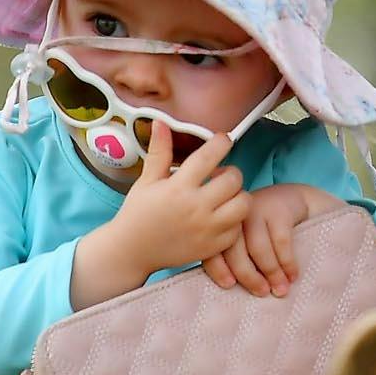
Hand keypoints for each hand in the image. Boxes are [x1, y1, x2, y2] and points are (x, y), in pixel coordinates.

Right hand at [82, 120, 252, 301]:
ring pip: (243, 204)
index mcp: (178, 187)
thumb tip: (161, 122)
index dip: (221, 143)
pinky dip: (234, 221)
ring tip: (224, 197)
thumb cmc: (138, 213)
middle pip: (233, 179)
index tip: (223, 140)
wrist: (131, 252)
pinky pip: (238, 228)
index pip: (209, 156)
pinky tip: (220, 217)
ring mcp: (206, 229)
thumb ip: (159, 151)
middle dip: (230, 172)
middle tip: (218, 175)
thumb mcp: (147, 180)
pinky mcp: (212, 247)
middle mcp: (195, 207)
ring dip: (238, 196)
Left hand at [205, 184, 339, 295]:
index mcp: (221, 225)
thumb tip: (235, 292)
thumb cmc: (265, 230)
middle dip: (248, 276)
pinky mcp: (279, 209)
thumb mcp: (247, 239)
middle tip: (262, 293)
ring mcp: (257, 210)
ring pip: (258, 248)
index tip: (229, 285)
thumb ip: (237, 258)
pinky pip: (281, 242)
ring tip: (282, 290)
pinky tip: (293, 275)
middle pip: (235, 251)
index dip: (218, 269)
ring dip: (271, 273)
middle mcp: (235, 215)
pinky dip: (287, 263)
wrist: (293, 200)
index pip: (214, 250)